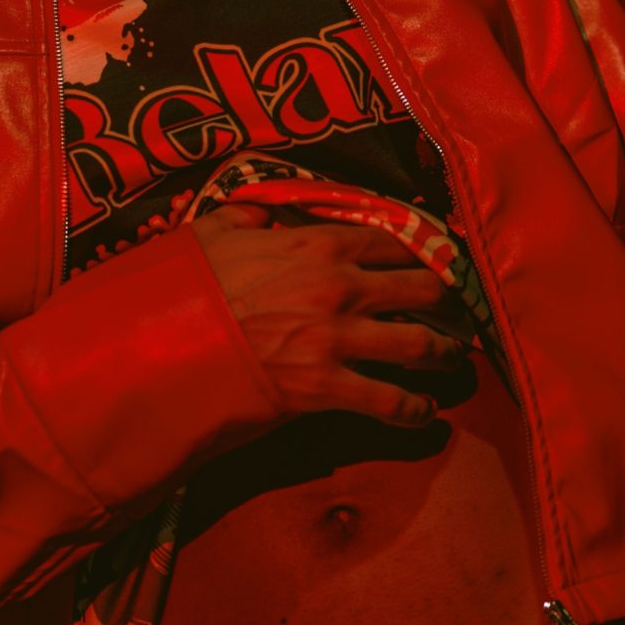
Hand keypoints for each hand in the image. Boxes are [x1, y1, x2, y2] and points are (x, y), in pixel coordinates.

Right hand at [192, 201, 469, 430]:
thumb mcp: (215, 231)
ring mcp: (339, 338)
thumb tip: (264, 213)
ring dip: (443, 352)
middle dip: (449, 298)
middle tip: (459, 308)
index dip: (424, 247)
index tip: (440, 255)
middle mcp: (343, 287)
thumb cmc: (189, 284)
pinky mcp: (328, 386)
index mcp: (320, 243)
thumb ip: (250, 217)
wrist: (165, 342)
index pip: (394, 238)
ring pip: (420, 344)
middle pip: (423, 287)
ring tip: (452, 357)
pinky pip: (389, 400)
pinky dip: (414, 409)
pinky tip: (425, 411)